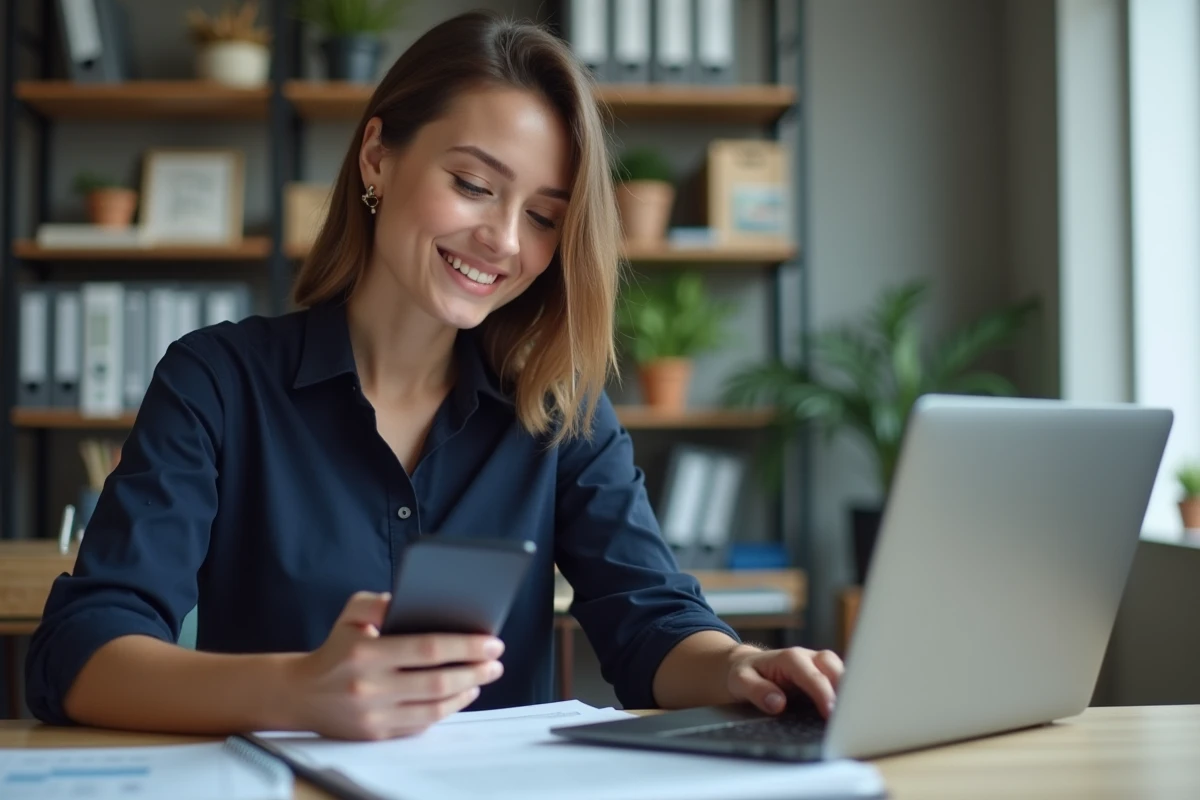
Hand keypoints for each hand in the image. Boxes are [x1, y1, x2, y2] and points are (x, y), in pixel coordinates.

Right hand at [288, 591, 505, 739]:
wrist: (301, 694)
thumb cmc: (336, 648)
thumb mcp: (350, 615)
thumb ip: (377, 602)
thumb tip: (408, 598)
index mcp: (366, 653)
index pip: (427, 648)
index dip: (464, 646)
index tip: (491, 641)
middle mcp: (370, 687)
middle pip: (437, 681)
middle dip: (474, 670)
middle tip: (496, 661)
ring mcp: (374, 715)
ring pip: (434, 707)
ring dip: (467, 692)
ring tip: (485, 676)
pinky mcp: (377, 734)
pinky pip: (422, 724)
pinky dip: (448, 709)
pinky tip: (463, 694)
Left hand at [726, 646, 843, 717]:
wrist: (745, 667)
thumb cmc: (744, 674)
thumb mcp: (740, 681)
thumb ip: (757, 690)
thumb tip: (778, 703)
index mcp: (789, 658)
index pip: (812, 675)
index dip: (823, 693)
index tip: (830, 712)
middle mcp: (807, 658)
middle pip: (833, 667)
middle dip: (843, 688)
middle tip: (848, 715)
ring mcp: (817, 665)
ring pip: (841, 671)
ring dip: (849, 690)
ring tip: (852, 715)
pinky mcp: (823, 676)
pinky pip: (840, 681)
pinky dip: (847, 694)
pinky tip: (848, 712)